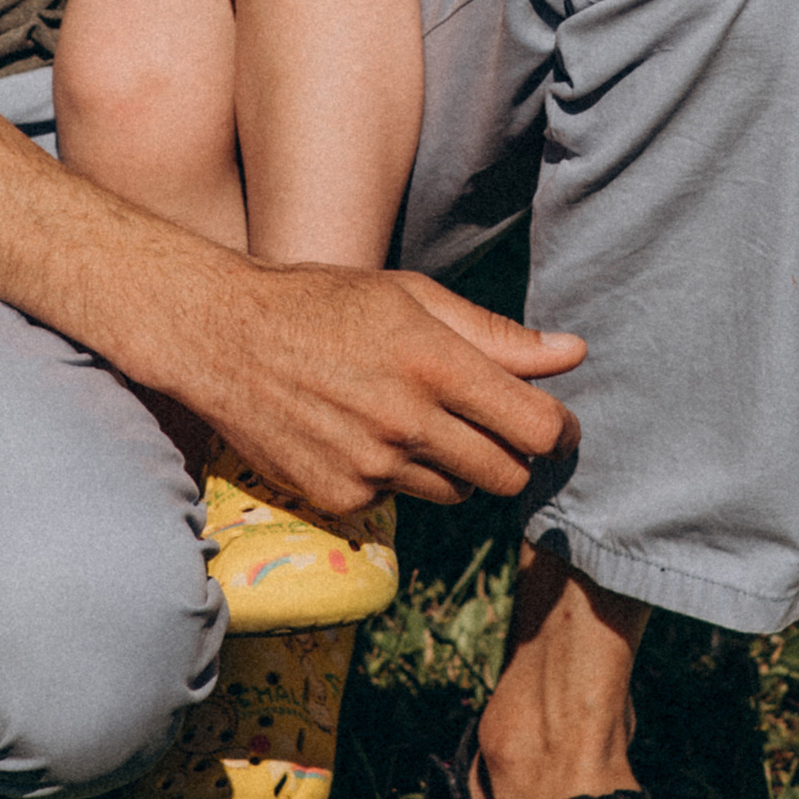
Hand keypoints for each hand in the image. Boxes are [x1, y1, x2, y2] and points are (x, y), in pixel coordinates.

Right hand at [194, 262, 584, 512]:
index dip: (560, 431)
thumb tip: (574, 352)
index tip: (559, 426)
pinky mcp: (340, 498)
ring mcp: (371, 467)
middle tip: (493, 427)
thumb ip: (497, 335)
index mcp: (434, 363)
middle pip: (508, 474)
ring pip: (456, 491)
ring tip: (415, 419)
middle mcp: (406, 422)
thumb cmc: (327, 303)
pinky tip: (364, 434)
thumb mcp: (412, 298)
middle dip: (513, 455)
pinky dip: (398, 476)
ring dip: (454, 465)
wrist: (224, 337)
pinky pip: (400, 501)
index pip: (537, 429)